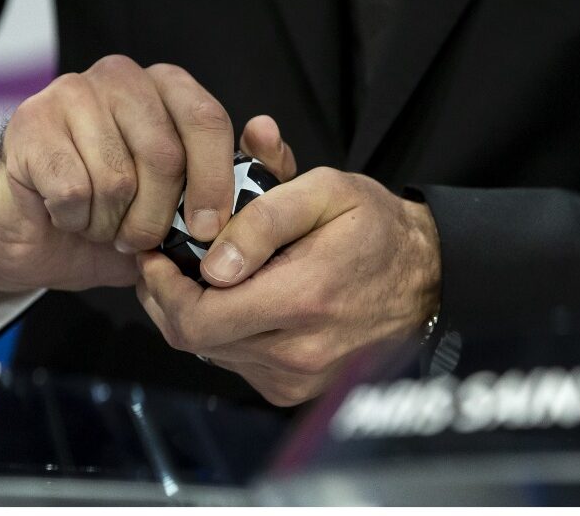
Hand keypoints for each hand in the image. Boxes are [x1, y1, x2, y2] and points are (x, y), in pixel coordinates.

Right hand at [0, 53, 294, 291]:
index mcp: (165, 87)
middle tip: (139, 238)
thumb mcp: (185, 208)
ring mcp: (70, 94)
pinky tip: (68, 215)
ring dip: (112, 223)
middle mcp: (120, 78)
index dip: (212, 182)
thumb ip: (236, 177)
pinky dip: (76, 220)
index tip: (208, 229)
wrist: (39, 238)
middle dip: (157, 216)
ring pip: (117, 178)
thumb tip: (267, 136)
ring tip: (101, 222)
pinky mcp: (30, 124)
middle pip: (164, 154)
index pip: (205, 119)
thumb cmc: (118, 217)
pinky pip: (73, 189)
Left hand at [136, 167, 440, 405]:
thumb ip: (263, 217)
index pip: (197, 318)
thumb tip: (213, 260)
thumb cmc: (374, 228)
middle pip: (193, 340)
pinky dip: (220, 331)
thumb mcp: (325, 192)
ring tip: (196, 274)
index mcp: (303, 300)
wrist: (426, 279)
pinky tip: (230, 299)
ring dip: (191, 313)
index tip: (153, 255)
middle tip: (161, 262)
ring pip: (209, 352)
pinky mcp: (294, 389)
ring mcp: (296, 379)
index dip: (161, 289)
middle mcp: (297, 353)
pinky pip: (234, 361)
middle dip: (165, 299)